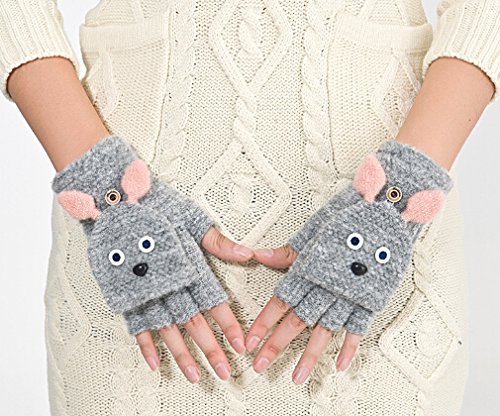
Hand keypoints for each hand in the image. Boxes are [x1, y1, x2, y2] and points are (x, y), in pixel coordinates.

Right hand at [53, 135, 253, 381]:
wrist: (115, 201)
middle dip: (210, 349)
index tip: (240, 345)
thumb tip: (248, 255)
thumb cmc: (158, 207)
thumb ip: (218, 242)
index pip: (213, 302)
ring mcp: (145, 290)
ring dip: (181, 355)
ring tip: (194, 376)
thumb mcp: (192, 219)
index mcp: (188, 266)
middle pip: (193, 322)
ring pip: (167, 330)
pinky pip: (135, 323)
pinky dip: (145, 344)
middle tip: (224, 372)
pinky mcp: (126, 293)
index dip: (228, 324)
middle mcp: (168, 283)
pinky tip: (155, 363)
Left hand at [247, 140, 452, 382]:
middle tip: (261, 365)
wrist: (389, 210)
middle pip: (298, 320)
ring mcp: (351, 294)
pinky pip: (359, 327)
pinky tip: (341, 365)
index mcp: (311, 267)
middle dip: (277, 344)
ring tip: (297, 377)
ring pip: (325, 330)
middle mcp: (328, 284)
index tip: (250, 340)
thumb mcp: (315, 230)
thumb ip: (288, 252)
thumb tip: (258, 256)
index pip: (281, 300)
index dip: (264, 322)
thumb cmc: (349, 216)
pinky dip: (350, 347)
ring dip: (310, 355)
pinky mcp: (372, 298)